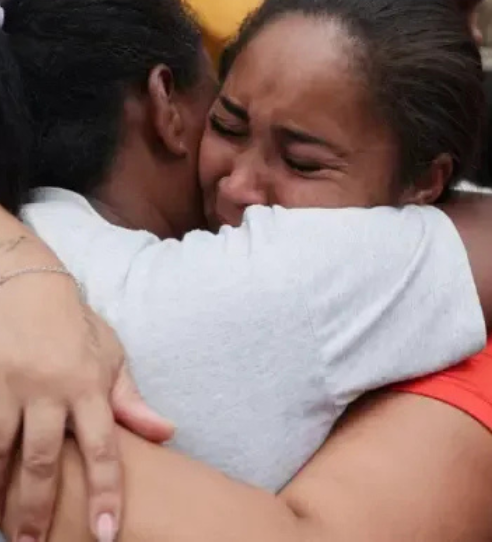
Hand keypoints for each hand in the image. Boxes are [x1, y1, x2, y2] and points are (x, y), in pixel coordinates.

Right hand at [0, 273, 173, 541]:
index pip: (102, 450)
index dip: (105, 493)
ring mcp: (9, 387)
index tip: (107, 532)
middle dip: (37, 509)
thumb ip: (131, 401)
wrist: (26, 284)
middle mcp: (48, 390)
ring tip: (4, 527)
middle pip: (42, 461)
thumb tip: (167, 434)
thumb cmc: (75, 327)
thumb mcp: (111, 357)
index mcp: (89, 387)